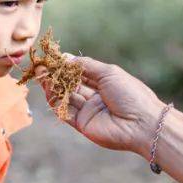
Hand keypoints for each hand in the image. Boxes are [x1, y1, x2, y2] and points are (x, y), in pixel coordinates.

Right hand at [40, 56, 163, 154]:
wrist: (141, 123)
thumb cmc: (131, 94)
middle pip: (70, 85)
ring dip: (52, 86)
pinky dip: (56, 101)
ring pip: (65, 97)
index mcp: (104, 84)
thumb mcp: (109, 73)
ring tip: (42, 75)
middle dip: (56, 75)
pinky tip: (49, 89)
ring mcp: (87, 112)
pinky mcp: (82, 124)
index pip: (80, 73)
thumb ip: (86, 65)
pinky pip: (65, 112)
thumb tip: (66, 57)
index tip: (52, 58)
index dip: (66, 66)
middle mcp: (94, 98)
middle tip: (42, 66)